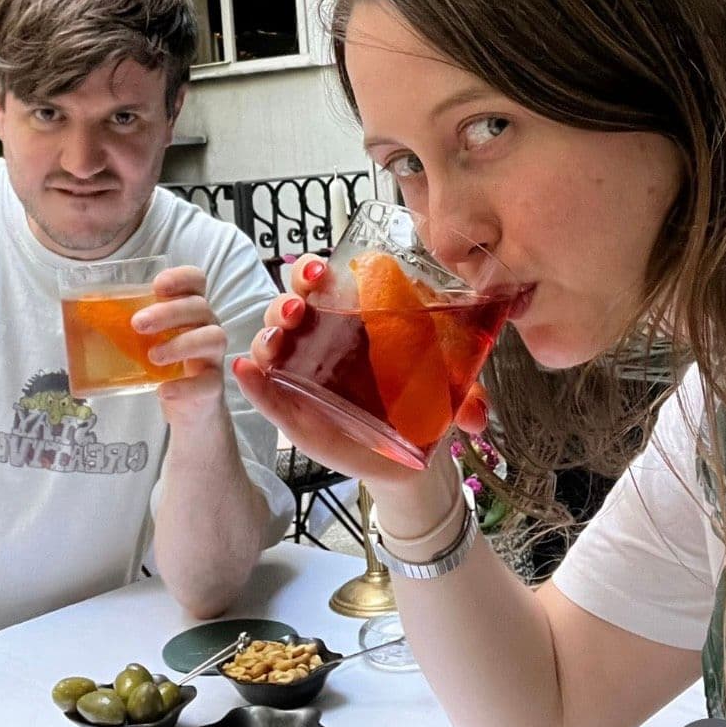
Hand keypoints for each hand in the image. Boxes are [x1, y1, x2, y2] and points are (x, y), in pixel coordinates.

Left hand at [133, 266, 227, 418]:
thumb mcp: (144, 339)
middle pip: (199, 307)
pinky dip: (185, 386)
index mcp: (189, 308)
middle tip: (137, 324)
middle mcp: (207, 325)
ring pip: (212, 338)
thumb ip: (124, 324)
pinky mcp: (213, 385)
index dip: (181, 277)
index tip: (157, 285)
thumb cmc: (163, 363)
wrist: (187, 405)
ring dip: (180, 344)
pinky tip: (163, 390)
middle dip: (168, 312)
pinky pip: (208, 382)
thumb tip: (77, 311)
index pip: (196, 280)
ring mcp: (213, 355)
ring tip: (152, 357)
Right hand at [231, 255, 488, 486]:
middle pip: (288, 304)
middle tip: (300, 308)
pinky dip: (251, 381)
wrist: (410, 455)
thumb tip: (478, 415)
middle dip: (288, 299)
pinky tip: (247, 371)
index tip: (321, 272)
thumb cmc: (420, 401)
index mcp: (351, 317)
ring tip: (277, 341)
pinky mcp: (292, 409)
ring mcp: (302, 373)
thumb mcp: (448, 391)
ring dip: (268, 333)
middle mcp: (319, 338)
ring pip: (271, 342)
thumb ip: (467, 397)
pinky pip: (264, 392)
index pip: (319, 280)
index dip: (312, 270)